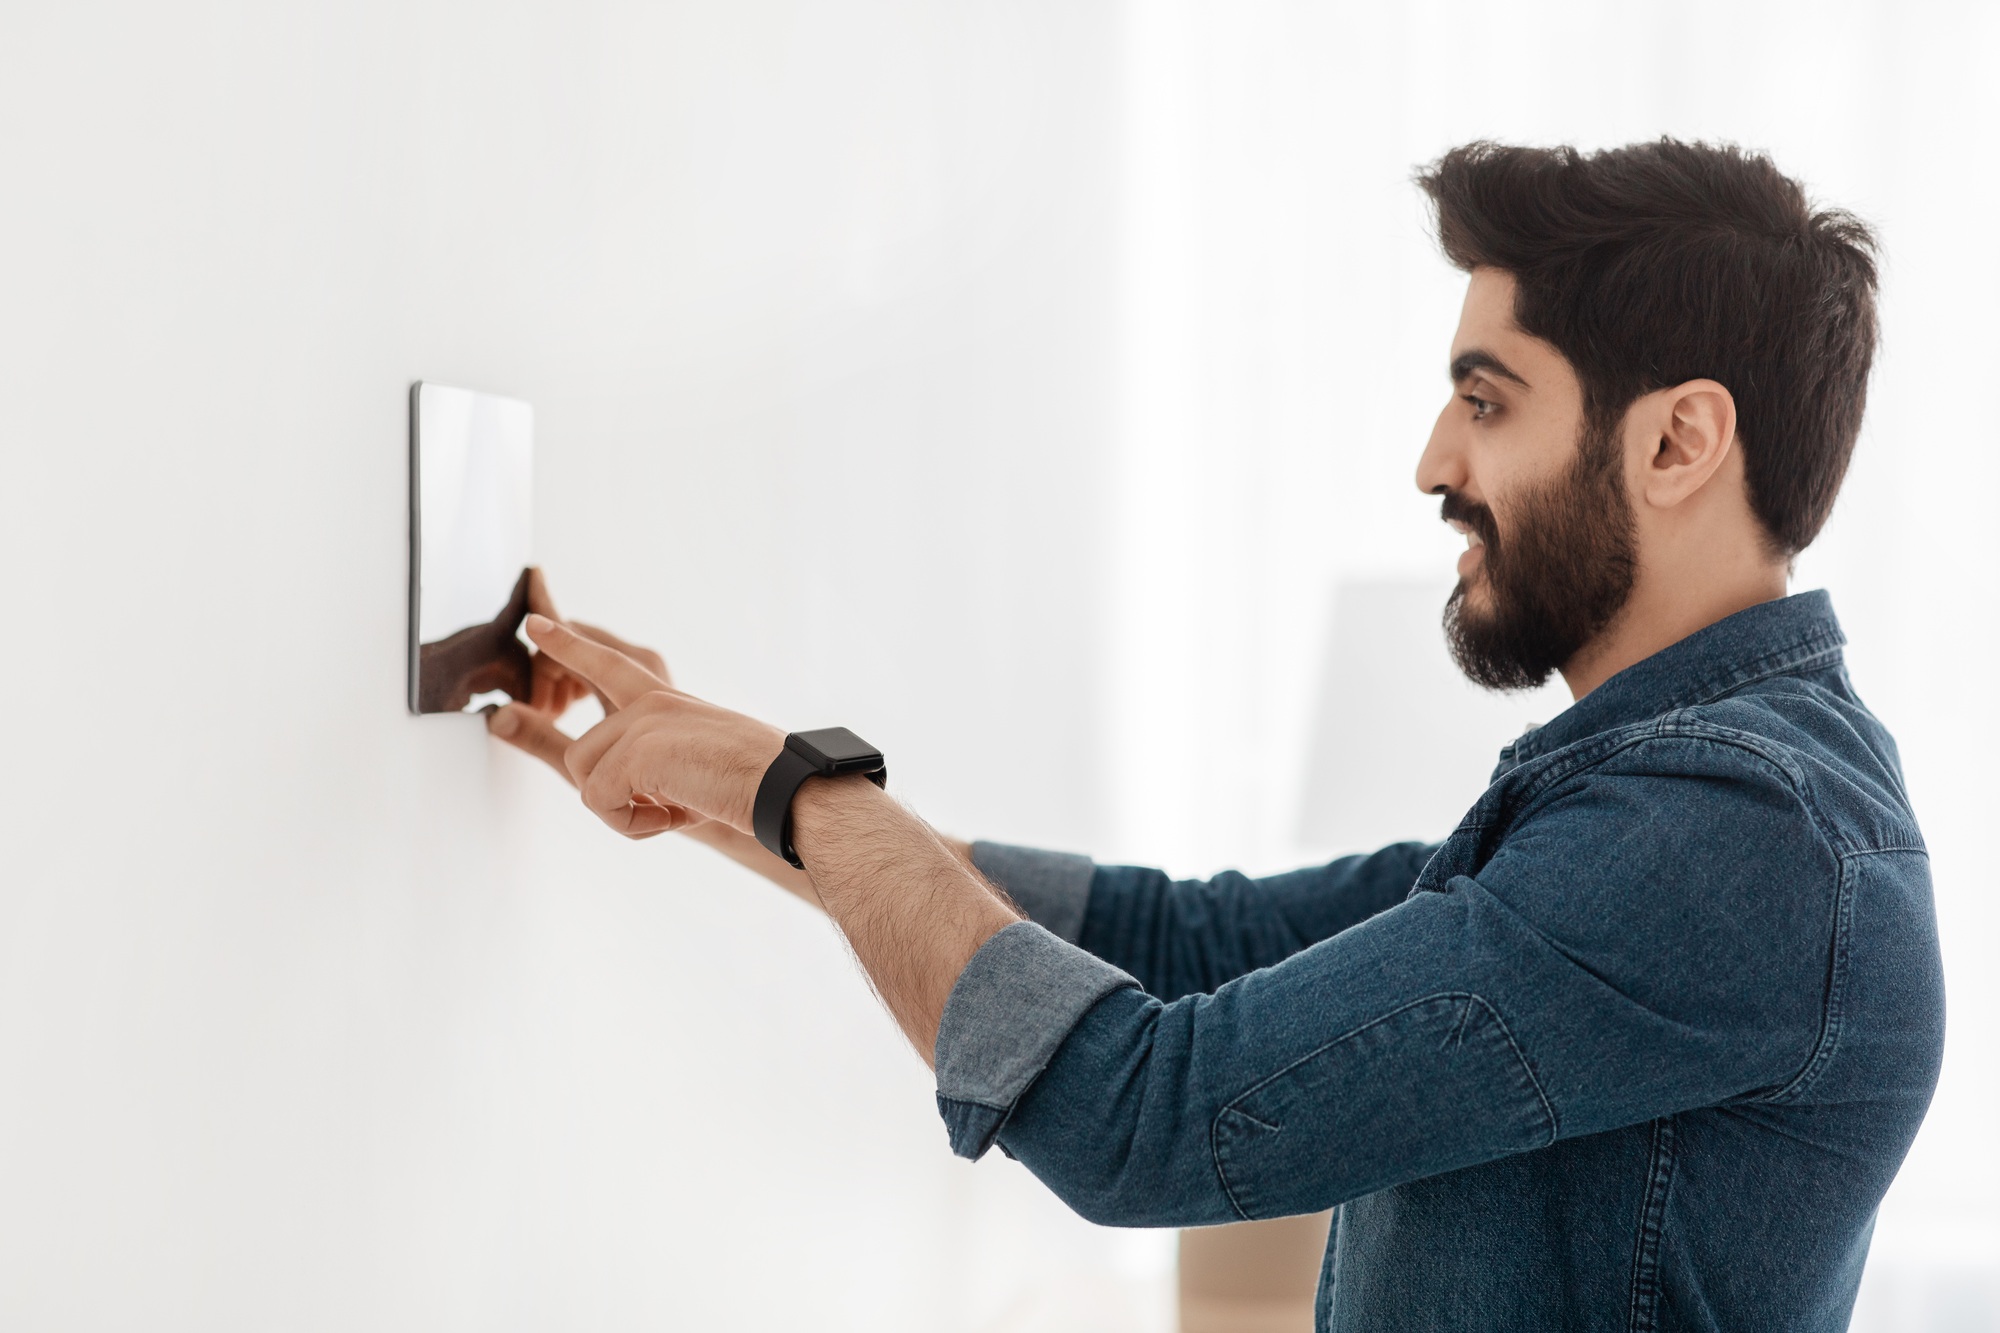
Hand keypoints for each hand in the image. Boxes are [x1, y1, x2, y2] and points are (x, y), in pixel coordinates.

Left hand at [502, 614, 784, 837]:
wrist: (785, 791)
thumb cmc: (747, 785)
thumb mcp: (680, 773)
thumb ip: (632, 768)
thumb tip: (577, 764)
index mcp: (666, 702)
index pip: (608, 664)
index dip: (570, 645)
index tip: (536, 623)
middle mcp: (651, 703)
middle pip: (580, 754)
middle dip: (607, 796)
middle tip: (662, 812)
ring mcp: (643, 721)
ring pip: (584, 779)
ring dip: (623, 813)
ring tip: (676, 813)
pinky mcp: (639, 748)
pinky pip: (599, 801)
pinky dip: (632, 825)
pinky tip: (675, 817)